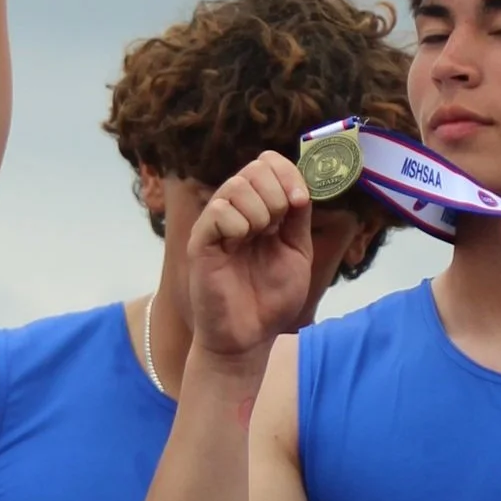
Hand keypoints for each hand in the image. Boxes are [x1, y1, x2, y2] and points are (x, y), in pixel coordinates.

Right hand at [185, 153, 314, 362]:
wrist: (250, 336)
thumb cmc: (272, 298)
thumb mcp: (297, 252)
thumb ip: (297, 218)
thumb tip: (299, 186)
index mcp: (260, 208)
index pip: (268, 164)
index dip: (287, 173)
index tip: (299, 202)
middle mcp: (237, 210)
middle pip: (254, 168)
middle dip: (276, 194)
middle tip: (276, 227)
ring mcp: (216, 224)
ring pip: (236, 186)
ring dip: (259, 211)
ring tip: (258, 238)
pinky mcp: (201, 241)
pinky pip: (218, 211)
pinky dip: (238, 224)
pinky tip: (238, 245)